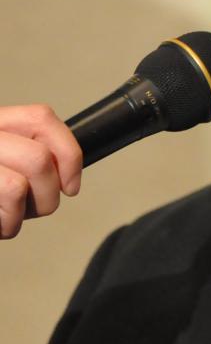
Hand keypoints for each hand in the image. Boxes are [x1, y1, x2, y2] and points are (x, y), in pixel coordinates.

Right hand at [0, 105, 81, 238]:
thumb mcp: (8, 156)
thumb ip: (29, 153)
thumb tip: (68, 171)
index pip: (42, 117)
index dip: (68, 152)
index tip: (70, 182)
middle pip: (38, 158)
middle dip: (48, 193)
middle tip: (35, 206)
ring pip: (17, 187)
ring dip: (23, 214)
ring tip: (9, 217)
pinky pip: (3, 208)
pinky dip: (6, 226)